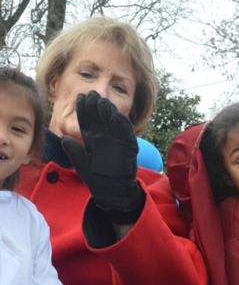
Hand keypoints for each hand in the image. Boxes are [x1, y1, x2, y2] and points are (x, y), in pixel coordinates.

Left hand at [61, 91, 142, 213]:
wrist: (112, 190)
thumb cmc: (97, 178)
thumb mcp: (81, 165)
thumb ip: (74, 152)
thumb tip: (64, 138)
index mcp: (93, 140)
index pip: (87, 121)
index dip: (83, 109)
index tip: (79, 97)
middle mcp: (105, 138)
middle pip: (99, 118)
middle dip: (95, 105)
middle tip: (91, 93)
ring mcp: (117, 141)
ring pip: (112, 122)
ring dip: (108, 111)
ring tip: (102, 100)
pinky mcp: (128, 147)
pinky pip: (125, 133)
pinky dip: (121, 124)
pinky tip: (115, 115)